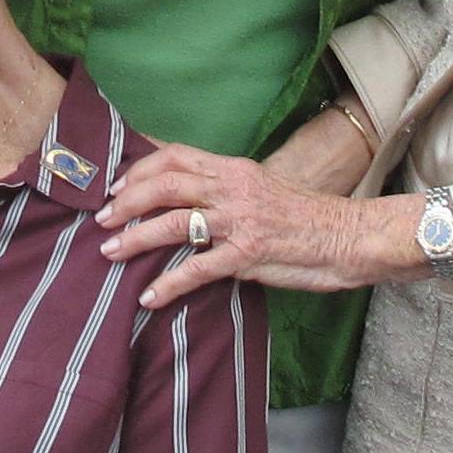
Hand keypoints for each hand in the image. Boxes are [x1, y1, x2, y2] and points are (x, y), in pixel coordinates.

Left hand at [95, 144, 376, 305]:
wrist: (351, 237)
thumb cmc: (308, 218)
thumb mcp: (262, 189)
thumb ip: (226, 190)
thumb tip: (187, 200)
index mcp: (235, 169)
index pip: (176, 156)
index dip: (140, 170)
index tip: (117, 187)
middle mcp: (234, 188)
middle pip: (166, 185)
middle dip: (126, 202)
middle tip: (101, 220)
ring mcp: (241, 221)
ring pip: (174, 223)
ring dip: (135, 238)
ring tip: (110, 252)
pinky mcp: (250, 255)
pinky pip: (198, 270)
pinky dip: (167, 284)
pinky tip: (148, 296)